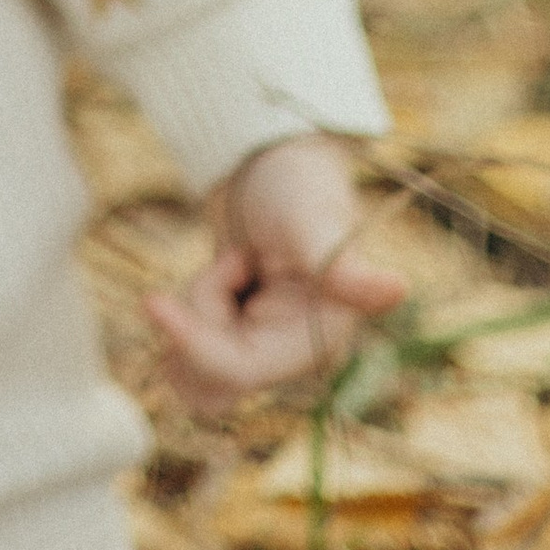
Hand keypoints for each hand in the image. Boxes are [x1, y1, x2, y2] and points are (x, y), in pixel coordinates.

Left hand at [143, 133, 403, 411]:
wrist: (272, 168)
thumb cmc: (299, 187)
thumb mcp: (314, 220)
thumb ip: (343, 266)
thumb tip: (398, 288)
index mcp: (316, 341)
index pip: (239, 370)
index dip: (193, 344)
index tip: (151, 300)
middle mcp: (287, 357)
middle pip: (208, 381)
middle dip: (195, 323)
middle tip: (226, 263)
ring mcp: (258, 351)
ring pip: (193, 373)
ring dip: (192, 316)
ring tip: (230, 265)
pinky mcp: (232, 341)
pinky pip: (188, 353)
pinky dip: (187, 315)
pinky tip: (220, 276)